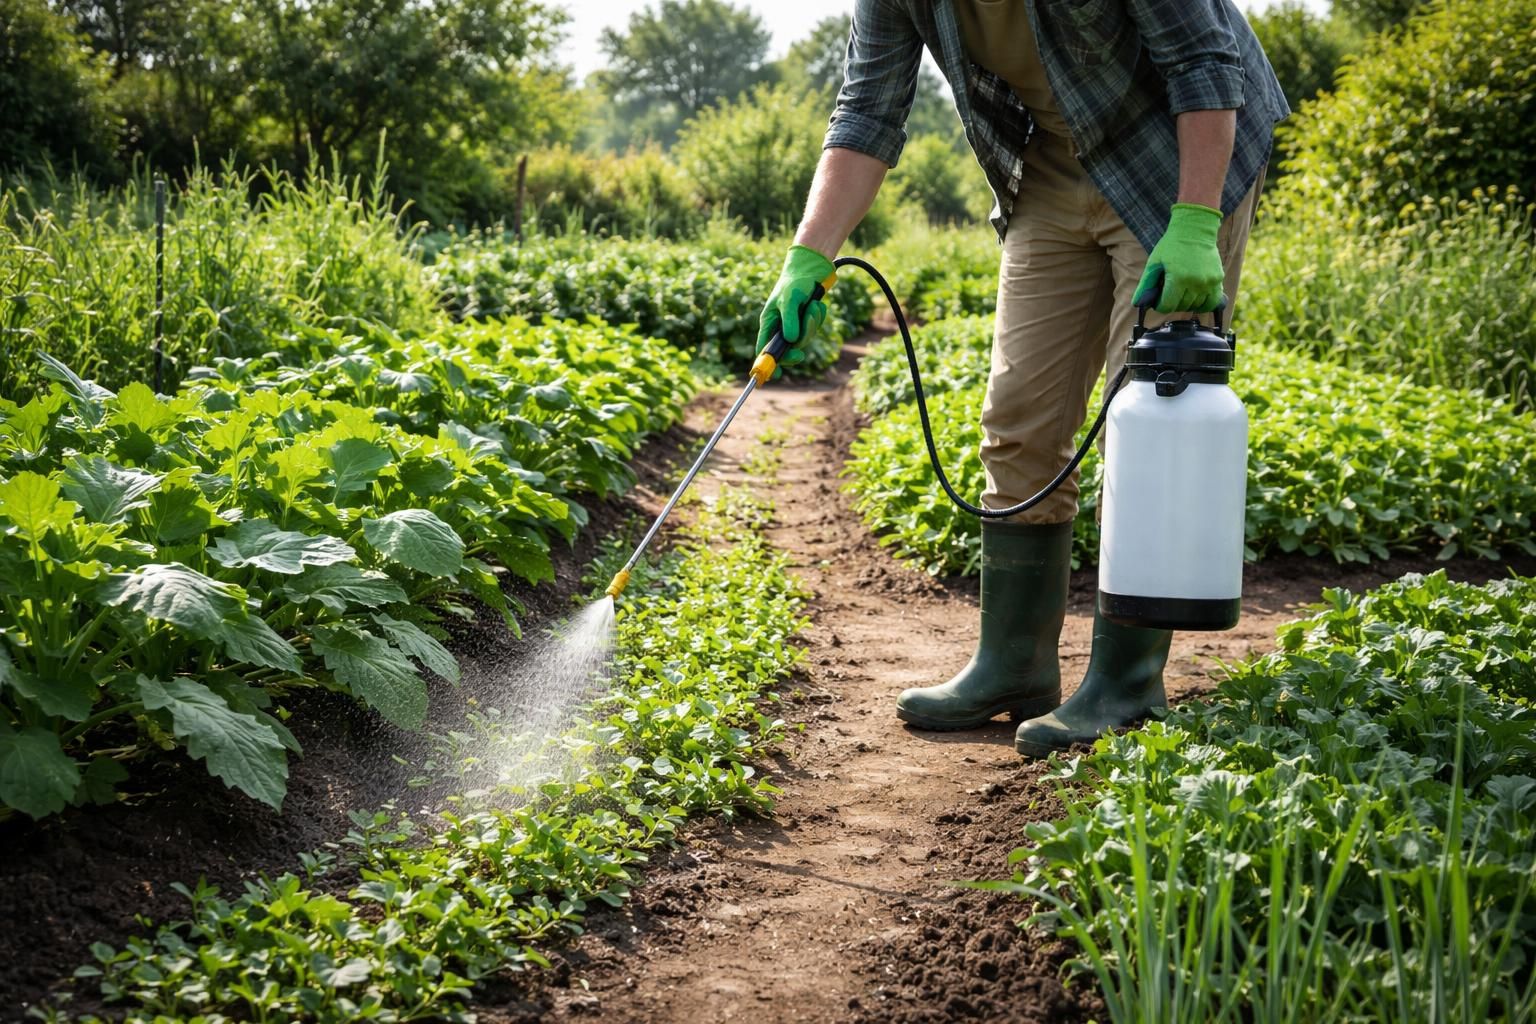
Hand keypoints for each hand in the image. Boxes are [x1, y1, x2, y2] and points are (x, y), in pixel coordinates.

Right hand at [758, 244, 834, 371]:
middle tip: (801, 355)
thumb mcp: (789, 300)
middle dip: (798, 344)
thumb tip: (791, 341)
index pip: (765, 348)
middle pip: (789, 348)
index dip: (768, 364)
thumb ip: (789, 320)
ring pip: (805, 338)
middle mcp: (781, 326)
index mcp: (769, 322)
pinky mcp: (808, 320)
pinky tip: (817, 304)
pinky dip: (818, 318)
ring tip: (813, 307)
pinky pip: (815, 328)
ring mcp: (795, 324)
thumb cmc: (795, 282)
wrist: (811, 268)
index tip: (775, 377)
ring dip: (812, 324)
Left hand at [1133, 203, 1224, 312]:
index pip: (1167, 306)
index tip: (1159, 299)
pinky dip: (1204, 304)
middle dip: (1172, 303)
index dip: (1160, 305)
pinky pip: (1212, 302)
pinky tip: (1196, 298)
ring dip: (1186, 304)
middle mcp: (1195, 282)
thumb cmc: (1171, 246)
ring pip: (1196, 306)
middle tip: (1170, 292)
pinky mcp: (1218, 279)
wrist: (1195, 229)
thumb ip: (1146, 284)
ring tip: (1182, 292)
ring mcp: (1209, 282)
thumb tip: (1138, 303)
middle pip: (1181, 306)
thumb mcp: (1154, 263)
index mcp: (1178, 278)